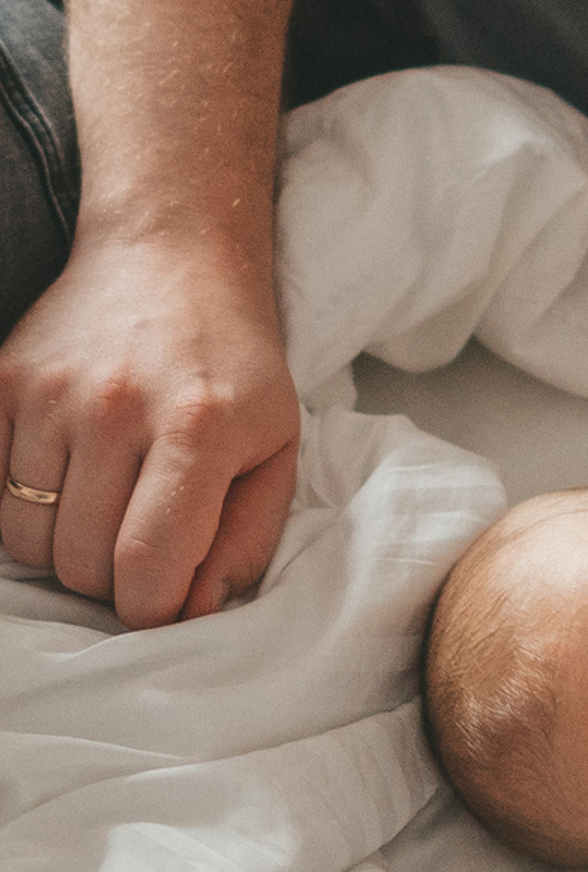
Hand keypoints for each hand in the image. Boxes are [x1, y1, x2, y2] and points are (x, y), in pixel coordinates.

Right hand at [0, 232, 300, 625]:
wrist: (171, 260)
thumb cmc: (235, 366)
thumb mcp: (276, 446)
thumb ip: (246, 537)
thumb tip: (197, 611)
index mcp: (199, 429)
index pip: (146, 565)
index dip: (153, 609)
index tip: (167, 599)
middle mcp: (115, 409)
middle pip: (81, 562)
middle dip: (114, 577)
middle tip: (143, 537)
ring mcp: (50, 395)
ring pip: (28, 539)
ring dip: (66, 545)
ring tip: (109, 503)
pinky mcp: (1, 383)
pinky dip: (24, 508)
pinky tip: (69, 479)